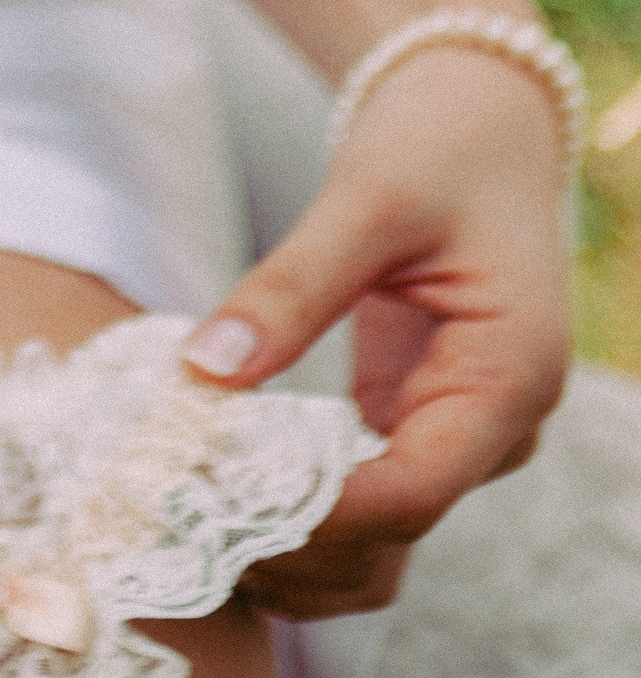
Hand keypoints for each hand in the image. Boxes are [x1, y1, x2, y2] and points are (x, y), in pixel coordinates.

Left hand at [182, 43, 572, 617]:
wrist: (479, 124)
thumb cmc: (439, 148)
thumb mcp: (366, 199)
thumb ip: (292, 287)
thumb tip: (205, 370)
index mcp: (507, 379)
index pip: (410, 493)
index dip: (309, 515)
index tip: (207, 499)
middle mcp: (491, 429)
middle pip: (390, 540)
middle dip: (285, 545)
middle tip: (171, 519)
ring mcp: (451, 435)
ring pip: (374, 547)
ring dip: (285, 553)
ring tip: (179, 522)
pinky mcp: (406, 425)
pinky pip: (354, 504)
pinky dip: (290, 517)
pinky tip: (211, 503)